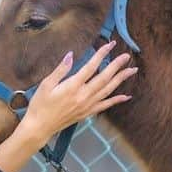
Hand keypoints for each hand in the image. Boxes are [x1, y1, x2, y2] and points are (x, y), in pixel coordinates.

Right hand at [17, 41, 137, 143]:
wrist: (40, 127)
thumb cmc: (40, 104)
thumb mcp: (46, 84)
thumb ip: (60, 69)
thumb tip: (71, 55)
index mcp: (73, 86)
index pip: (91, 67)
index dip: (101, 54)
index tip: (110, 45)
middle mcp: (83, 96)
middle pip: (104, 78)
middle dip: (117, 66)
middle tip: (126, 56)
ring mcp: (87, 106)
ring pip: (108, 90)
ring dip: (120, 80)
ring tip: (131, 70)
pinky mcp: (87, 113)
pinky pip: (105, 106)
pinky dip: (116, 100)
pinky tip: (126, 96)